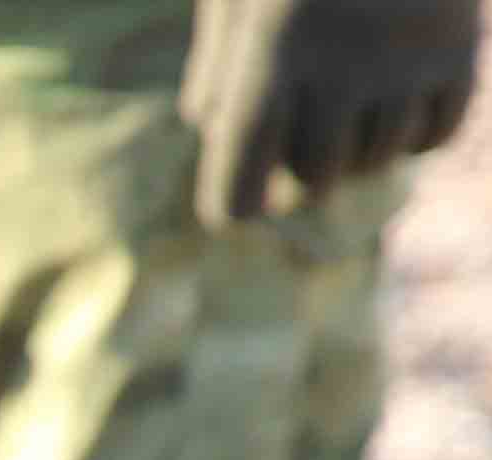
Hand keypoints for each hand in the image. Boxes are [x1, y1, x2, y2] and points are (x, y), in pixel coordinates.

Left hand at [185, 0, 480, 218]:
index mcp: (269, 57)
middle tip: (300, 143)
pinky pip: (434, 137)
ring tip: (349, 110)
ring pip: (375, 161)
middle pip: (313, 179)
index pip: (239, 187)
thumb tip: (207, 126)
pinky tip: (397, 106)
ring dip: (357, 149)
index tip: (239, 195)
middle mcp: (341, 69)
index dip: (234, 201)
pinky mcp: (461, 49)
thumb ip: (218, 56)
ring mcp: (407, 61)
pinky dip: (413, 137)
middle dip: (300, 169)